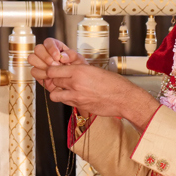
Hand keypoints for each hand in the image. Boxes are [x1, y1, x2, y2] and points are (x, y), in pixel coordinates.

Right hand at [28, 38, 85, 91]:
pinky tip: (49, 77)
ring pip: (32, 58)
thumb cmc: (76, 69)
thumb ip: (72, 55)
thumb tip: (62, 56)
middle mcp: (46, 53)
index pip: (48, 41)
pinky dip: (41, 74)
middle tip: (54, 64)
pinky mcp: (38, 73)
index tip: (57, 56)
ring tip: (52, 71)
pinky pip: (33, 71)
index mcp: (56, 47)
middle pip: (37, 48)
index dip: (51, 48)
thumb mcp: (78, 60)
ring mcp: (41, 63)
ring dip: (42, 65)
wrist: (74, 84)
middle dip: (45, 57)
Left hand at [45, 64, 159, 130]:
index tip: (54, 71)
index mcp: (79, 71)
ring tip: (64, 90)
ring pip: (54, 95)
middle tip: (59, 80)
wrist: (124, 98)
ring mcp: (76, 97)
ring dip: (57, 92)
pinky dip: (66, 99)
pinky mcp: (79, 106)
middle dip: (54, 80)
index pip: (53, 71)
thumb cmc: (114, 83)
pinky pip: (65, 102)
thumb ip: (80, 69)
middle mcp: (75, 84)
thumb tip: (69, 68)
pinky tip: (73, 96)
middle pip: (52, 82)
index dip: (51, 71)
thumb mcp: (95, 70)